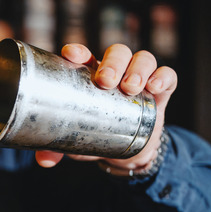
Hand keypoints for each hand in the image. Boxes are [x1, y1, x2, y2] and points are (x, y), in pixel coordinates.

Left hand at [35, 43, 176, 169]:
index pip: (85, 55)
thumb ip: (56, 149)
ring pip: (143, 58)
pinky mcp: (161, 92)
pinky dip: (163, 77)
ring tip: (130, 87)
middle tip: (106, 81)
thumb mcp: (75, 142)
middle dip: (112, 62)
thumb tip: (43, 160)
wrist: (128, 153)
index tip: (71, 55)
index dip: (78, 51)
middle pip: (117, 52)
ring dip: (138, 69)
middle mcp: (116, 72)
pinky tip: (155, 87)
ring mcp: (140, 79)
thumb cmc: (96, 136)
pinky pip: (168, 76)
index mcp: (90, 76)